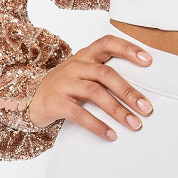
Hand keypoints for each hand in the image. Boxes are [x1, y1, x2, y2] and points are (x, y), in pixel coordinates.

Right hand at [27, 35, 154, 139]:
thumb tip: (138, 92)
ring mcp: (65, 83)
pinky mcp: (56, 102)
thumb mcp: (83, 72)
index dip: (128, 48)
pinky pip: (80, 114)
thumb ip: (104, 74)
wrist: (30, 98)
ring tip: (134, 123)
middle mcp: (76, 65)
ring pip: (95, 93)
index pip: (107, 43)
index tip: (148, 60)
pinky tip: (111, 134)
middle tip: (146, 108)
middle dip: (128, 91)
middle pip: (106, 73)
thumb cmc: (65, 85)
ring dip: (117, 110)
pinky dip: (97, 125)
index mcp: (86, 55)